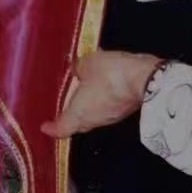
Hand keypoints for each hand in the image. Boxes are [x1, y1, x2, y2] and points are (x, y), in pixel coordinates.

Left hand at [40, 51, 164, 138]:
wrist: (146, 80)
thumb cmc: (109, 75)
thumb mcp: (87, 64)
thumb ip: (78, 68)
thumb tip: (77, 70)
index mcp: (79, 114)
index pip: (62, 128)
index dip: (52, 129)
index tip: (45, 127)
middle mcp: (94, 120)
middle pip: (78, 124)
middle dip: (69, 117)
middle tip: (61, 109)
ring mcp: (112, 116)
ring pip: (94, 115)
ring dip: (87, 106)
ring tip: (81, 91)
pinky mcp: (125, 109)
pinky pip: (108, 107)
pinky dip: (102, 99)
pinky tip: (103, 84)